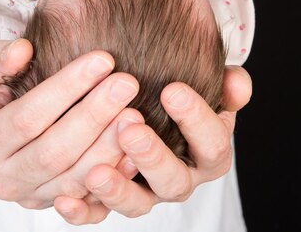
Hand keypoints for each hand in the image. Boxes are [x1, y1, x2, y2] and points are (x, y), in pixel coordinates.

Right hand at [0, 39, 141, 208]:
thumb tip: (22, 51)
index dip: (67, 88)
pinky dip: (114, 179)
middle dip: (95, 116)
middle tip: (127, 83)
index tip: (103, 59)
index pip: (28, 117)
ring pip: (75, 179)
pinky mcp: (54, 203)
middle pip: (55, 152)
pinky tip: (135, 153)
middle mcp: (4, 177)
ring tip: (136, 113)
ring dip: (109, 148)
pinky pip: (89, 200)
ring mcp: (30, 196)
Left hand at [53, 65, 252, 223]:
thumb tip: (237, 83)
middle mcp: (180, 178)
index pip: (212, 142)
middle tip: (130, 127)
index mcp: (207, 152)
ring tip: (96, 172)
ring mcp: (147, 194)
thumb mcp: (206, 87)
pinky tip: (64, 199)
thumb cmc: (177, 98)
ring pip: (138, 204)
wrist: (152, 114)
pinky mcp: (115, 203)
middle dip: (153, 156)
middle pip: (174, 180)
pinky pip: (99, 216)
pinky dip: (82, 211)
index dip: (196, 118)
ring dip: (118, 190)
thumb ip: (224, 84)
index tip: (172, 89)